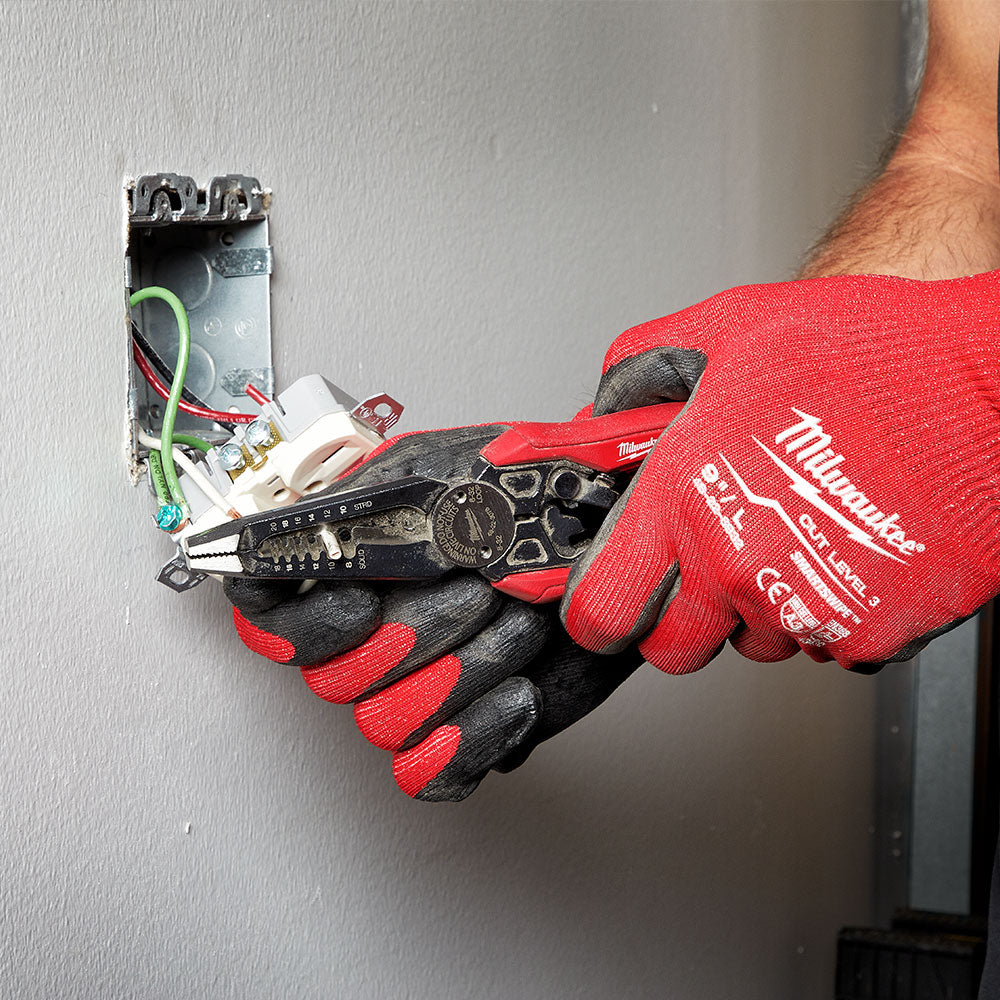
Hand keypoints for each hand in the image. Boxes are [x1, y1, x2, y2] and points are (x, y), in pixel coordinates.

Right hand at [226, 420, 643, 799]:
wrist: (615, 534)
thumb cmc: (534, 490)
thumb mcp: (445, 468)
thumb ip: (367, 499)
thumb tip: (294, 532)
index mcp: (353, 567)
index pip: (268, 617)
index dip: (301, 623)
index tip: (363, 598)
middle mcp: (375, 632)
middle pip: (333, 679)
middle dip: (417, 633)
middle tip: (480, 588)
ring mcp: (417, 686)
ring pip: (386, 723)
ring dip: (461, 673)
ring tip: (520, 623)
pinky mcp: (466, 731)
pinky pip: (430, 773)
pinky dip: (473, 739)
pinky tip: (519, 691)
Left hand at [561, 271, 999, 672]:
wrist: (991, 387)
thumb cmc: (874, 353)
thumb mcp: (732, 328)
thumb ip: (644, 369)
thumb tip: (602, 413)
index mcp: (686, 499)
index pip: (601, 610)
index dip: (597, 608)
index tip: (605, 597)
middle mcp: (737, 567)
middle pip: (671, 648)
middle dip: (677, 614)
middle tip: (702, 562)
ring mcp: (805, 609)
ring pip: (749, 644)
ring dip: (755, 606)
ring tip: (790, 532)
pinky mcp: (870, 634)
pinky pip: (820, 644)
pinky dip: (822, 610)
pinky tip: (839, 547)